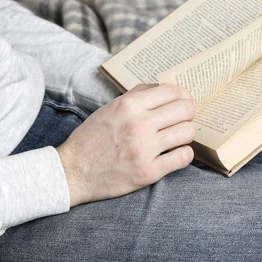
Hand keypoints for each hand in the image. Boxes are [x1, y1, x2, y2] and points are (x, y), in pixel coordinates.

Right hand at [56, 84, 194, 206]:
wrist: (73, 171)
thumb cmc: (93, 137)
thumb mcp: (111, 107)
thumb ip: (139, 96)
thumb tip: (167, 89)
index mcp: (129, 105)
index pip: (172, 91)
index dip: (183, 96)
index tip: (182, 102)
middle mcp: (138, 124)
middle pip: (185, 110)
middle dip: (187, 114)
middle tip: (181, 120)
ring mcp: (144, 149)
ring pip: (187, 132)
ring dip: (185, 134)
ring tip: (176, 138)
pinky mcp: (148, 172)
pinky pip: (184, 157)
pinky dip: (184, 154)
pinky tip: (175, 154)